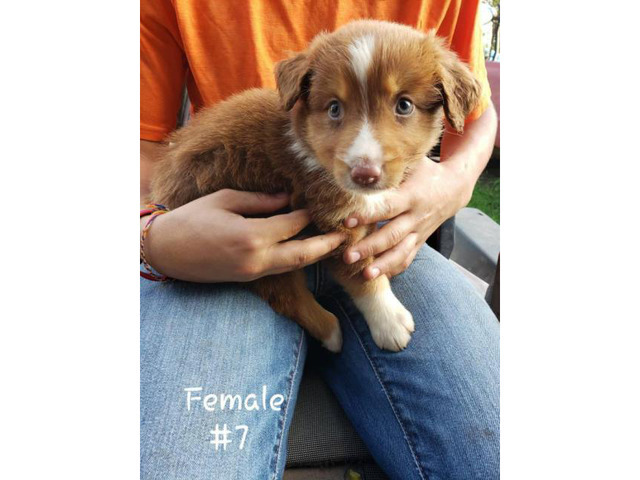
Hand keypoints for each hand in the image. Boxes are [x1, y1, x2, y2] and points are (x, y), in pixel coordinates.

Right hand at [144, 189, 345, 282]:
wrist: (166, 252)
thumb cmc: (192, 219)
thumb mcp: (225, 200)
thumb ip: (260, 201)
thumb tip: (288, 199)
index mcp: (251, 235)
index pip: (293, 224)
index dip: (309, 214)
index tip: (324, 203)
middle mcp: (257, 258)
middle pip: (303, 253)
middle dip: (327, 244)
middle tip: (348, 235)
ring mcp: (253, 272)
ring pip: (294, 264)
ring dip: (316, 254)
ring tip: (335, 244)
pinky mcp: (249, 278)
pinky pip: (280, 268)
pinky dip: (297, 258)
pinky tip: (307, 249)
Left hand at [343, 157, 471, 279]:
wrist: (454, 188)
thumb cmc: (425, 171)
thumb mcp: (411, 163)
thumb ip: (389, 165)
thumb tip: (360, 164)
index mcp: (411, 195)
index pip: (387, 207)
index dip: (368, 215)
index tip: (347, 221)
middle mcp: (415, 216)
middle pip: (391, 235)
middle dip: (370, 247)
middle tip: (348, 256)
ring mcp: (419, 231)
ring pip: (401, 252)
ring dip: (383, 265)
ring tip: (365, 274)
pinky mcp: (420, 241)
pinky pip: (408, 258)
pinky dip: (395, 268)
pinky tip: (379, 277)